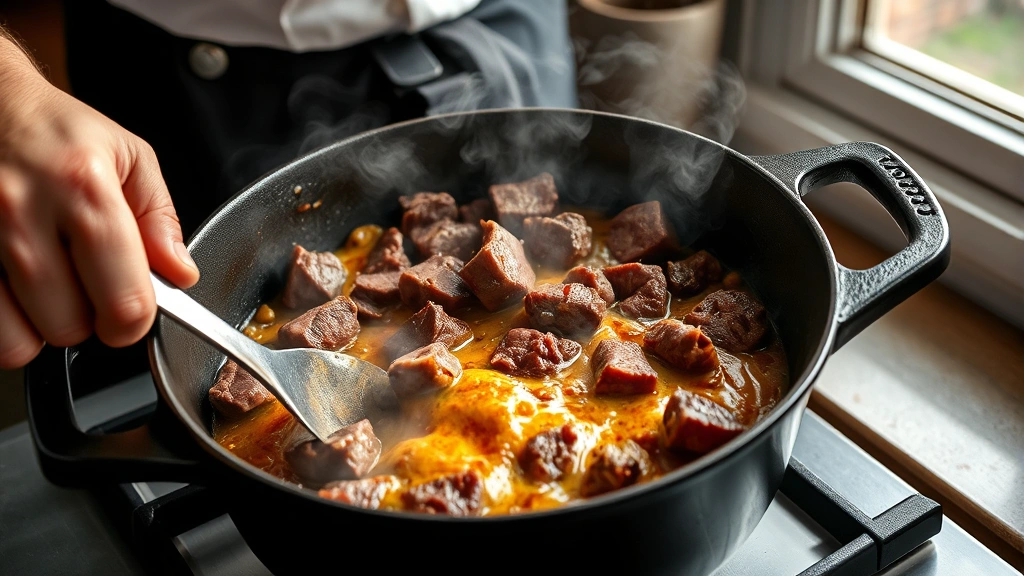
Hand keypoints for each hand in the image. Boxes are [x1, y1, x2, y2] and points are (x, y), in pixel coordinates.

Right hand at [0, 36, 199, 368]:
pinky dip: (4, 319)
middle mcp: (22, 215)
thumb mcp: (129, 157)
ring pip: (18, 341)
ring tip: (46, 285)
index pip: (124, 301)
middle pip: (70, 328)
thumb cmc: (57, 131)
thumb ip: (161, 221)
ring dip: (38, 325)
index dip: (135, 320)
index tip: (131, 310)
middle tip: (84, 284)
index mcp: (83, 191)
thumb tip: (180, 275)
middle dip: (86, 318)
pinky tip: (16, 285)